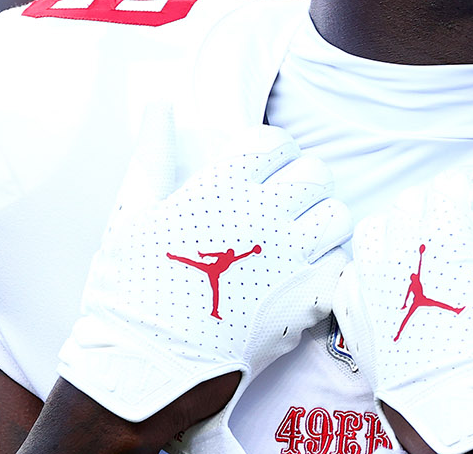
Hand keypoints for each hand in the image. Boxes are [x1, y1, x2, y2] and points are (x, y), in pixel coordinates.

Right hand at [57, 123, 350, 453]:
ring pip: (338, 216)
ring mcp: (290, 258)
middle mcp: (264, 216)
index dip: (271, 151)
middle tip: (282, 204)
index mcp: (221, 188)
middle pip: (316, 172)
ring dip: (323, 222)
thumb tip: (160, 104)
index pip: (275, 142)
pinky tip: (304, 278)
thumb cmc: (131, 292)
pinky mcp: (306, 301)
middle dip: (302, 181)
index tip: (260, 170)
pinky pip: (341, 267)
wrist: (143, 369)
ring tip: (298, 239)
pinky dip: (329, 268)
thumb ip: (153, 154)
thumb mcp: (132, 215)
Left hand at [332, 148, 472, 453]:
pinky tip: (394, 278)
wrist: (470, 417)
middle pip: (414, 201)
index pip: (455, 185)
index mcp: (442, 238)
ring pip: (375, 230)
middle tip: (469, 217)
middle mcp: (397, 255)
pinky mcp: (357, 321)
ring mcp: (370, 288)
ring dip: (401, 225)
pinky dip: (373, 265)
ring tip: (427, 241)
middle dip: (443, 201)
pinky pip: (353, 275)